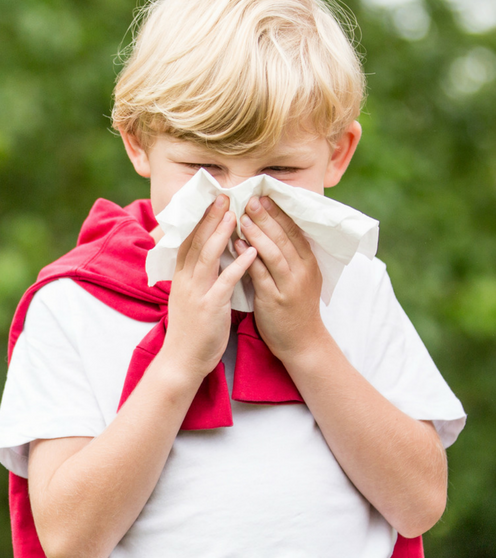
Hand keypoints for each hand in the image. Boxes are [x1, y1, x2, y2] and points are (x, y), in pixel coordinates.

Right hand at [165, 195, 256, 378]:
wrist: (182, 362)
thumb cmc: (192, 330)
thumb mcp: (191, 297)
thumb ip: (199, 276)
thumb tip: (210, 256)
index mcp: (182, 277)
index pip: (189, 241)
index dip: (200, 219)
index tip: (211, 200)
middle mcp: (186, 281)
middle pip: (196, 242)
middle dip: (210, 217)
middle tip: (223, 196)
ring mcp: (197, 293)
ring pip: (207, 256)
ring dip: (221, 234)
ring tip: (235, 215)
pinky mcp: (210, 307)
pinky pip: (225, 282)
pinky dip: (238, 265)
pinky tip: (251, 251)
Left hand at [237, 196, 325, 362]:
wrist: (302, 342)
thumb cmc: (296, 307)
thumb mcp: (301, 278)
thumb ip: (289, 256)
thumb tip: (271, 231)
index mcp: (309, 263)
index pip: (294, 231)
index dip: (279, 213)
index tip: (264, 196)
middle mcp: (302, 271)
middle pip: (284, 237)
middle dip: (266, 217)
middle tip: (251, 199)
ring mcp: (290, 286)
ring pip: (273, 253)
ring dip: (257, 233)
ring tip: (242, 217)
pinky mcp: (275, 300)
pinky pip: (260, 274)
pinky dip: (248, 258)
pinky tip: (236, 245)